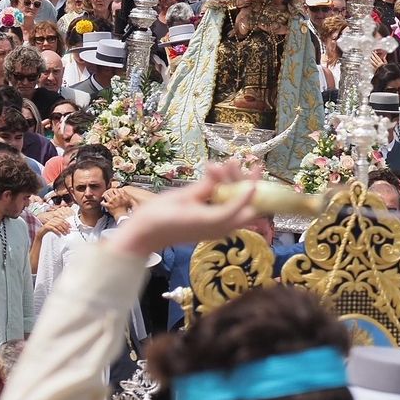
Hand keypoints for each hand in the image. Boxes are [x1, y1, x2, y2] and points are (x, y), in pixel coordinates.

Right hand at [39, 210, 71, 236]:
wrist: (40, 233)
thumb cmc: (48, 230)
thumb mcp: (55, 228)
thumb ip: (60, 226)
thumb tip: (68, 228)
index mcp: (54, 219)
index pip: (62, 220)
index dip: (67, 223)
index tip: (70, 227)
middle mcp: (51, 220)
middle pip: (60, 222)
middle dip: (65, 227)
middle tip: (68, 232)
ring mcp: (48, 223)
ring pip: (57, 225)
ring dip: (62, 230)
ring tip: (65, 234)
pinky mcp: (46, 226)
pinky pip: (53, 228)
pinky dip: (57, 231)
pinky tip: (60, 234)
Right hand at [107, 162, 261, 257]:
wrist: (144, 235)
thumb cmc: (159, 216)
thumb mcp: (184, 197)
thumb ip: (205, 187)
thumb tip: (220, 173)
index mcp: (213, 221)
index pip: (241, 206)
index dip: (250, 188)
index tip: (256, 171)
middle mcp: (220, 228)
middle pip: (246, 207)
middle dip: (246, 184)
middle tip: (242, 164)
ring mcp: (216, 229)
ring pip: (237, 207)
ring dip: (233, 186)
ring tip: (225, 163)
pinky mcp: (211, 227)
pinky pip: (226, 209)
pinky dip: (224, 194)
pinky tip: (215, 174)